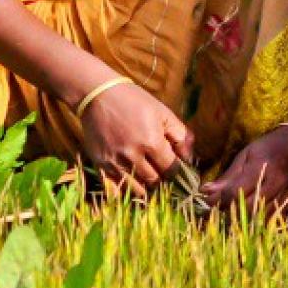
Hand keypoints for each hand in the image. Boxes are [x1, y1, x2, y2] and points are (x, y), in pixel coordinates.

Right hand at [77, 80, 192, 194]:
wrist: (98, 94)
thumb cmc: (134, 100)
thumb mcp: (162, 112)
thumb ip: (180, 135)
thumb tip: (189, 158)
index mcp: (152, 142)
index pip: (171, 170)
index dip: (177, 172)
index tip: (176, 169)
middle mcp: (133, 155)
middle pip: (155, 181)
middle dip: (161, 178)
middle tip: (161, 172)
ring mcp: (115, 162)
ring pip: (137, 189)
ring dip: (145, 186)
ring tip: (147, 178)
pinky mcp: (100, 165)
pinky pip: (114, 190)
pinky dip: (124, 192)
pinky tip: (130, 185)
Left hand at [199, 124, 287, 213]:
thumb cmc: (268, 147)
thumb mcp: (246, 155)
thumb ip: (228, 176)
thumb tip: (205, 191)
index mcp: (262, 166)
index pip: (236, 191)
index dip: (218, 199)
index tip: (207, 201)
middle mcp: (276, 182)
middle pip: (249, 208)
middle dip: (230, 212)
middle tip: (219, 210)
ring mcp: (286, 194)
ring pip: (262, 217)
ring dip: (244, 219)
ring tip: (232, 213)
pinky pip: (273, 219)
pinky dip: (259, 221)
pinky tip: (250, 217)